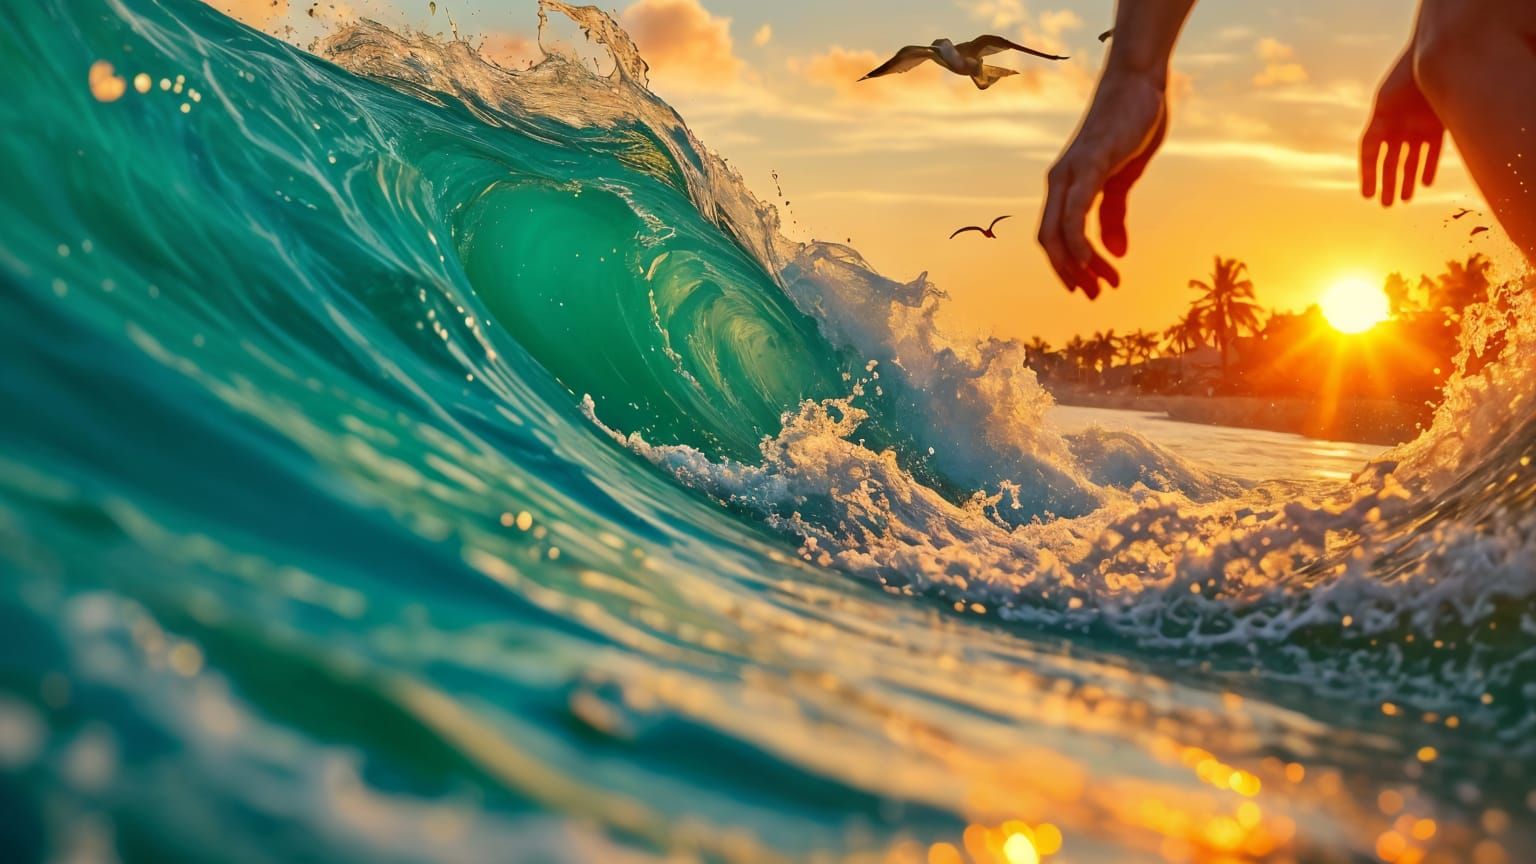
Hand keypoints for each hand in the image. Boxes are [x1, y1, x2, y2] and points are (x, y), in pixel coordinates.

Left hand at [1039, 72, 1167, 298]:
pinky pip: (1075, 210)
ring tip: (1103, 285)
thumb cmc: (1128, 126)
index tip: (1090, 287)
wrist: (1138, 83)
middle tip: (1095, 295)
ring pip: (1058, 231)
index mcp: (1065, 186)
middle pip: (1049, 241)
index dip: (1066, 267)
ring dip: (1077, 265)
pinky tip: (1090, 259)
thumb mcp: (1122, 179)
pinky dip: (1077, 239)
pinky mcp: (1089, 163)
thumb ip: (1114, 214)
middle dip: (1069, 274)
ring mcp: (1071, 172)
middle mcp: (1059, 181)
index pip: (1054, 237)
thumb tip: (1117, 252)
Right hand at [1361, 51, 1443, 205]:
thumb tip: (1371, 153)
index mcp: (1381, 121)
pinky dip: (1429, 166)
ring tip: (1405, 200)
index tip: (1367, 195)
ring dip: (1408, 179)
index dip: (1367, 174)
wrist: (1439, 57)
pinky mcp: (1438, 125)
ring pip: (1411, 159)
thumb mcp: (1386, 102)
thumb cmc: (1407, 76)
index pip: (1369, 153)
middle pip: (1390, 161)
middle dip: (1388, 183)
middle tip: (1386, 204)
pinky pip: (1432, 151)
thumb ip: (1380, 126)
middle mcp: (1398, 127)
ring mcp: (1418, 126)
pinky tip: (1426, 183)